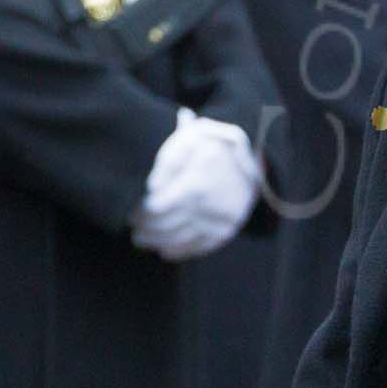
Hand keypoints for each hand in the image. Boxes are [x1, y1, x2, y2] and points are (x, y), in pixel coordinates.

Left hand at [131, 112, 258, 260]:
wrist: (256, 155)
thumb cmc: (214, 143)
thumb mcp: (192, 136)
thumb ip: (168, 158)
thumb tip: (152, 186)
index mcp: (196, 181)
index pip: (157, 207)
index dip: (140, 213)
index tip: (130, 214)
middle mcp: (208, 204)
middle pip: (166, 225)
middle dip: (145, 230)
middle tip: (133, 229)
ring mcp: (220, 218)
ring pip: (181, 238)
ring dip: (157, 242)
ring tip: (142, 239)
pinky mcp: (228, 227)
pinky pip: (202, 246)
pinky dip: (181, 251)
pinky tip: (165, 251)